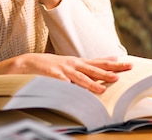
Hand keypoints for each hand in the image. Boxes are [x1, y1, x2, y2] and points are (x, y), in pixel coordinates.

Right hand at [0, 53, 132, 93]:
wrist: (25, 63)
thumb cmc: (48, 66)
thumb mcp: (67, 65)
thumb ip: (82, 68)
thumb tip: (101, 69)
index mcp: (76, 62)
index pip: (97, 62)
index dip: (111, 63)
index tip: (126, 63)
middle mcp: (71, 64)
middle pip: (93, 68)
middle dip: (108, 71)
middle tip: (122, 73)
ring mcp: (61, 70)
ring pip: (79, 77)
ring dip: (91, 83)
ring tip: (102, 89)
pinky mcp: (50, 75)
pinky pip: (60, 82)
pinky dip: (67, 86)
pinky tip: (73, 90)